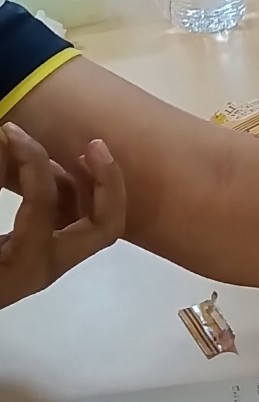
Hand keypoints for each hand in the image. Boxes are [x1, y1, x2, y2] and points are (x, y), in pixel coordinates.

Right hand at [0, 124, 125, 308]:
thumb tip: (6, 140)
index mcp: (28, 265)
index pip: (45, 202)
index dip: (32, 160)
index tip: (11, 133)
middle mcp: (48, 268)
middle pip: (105, 224)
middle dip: (106, 181)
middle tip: (93, 145)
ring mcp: (49, 263)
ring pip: (92, 222)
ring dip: (90, 183)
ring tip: (75, 151)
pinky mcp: (39, 255)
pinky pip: (70, 222)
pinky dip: (69, 193)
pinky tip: (52, 169)